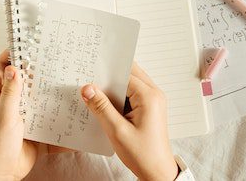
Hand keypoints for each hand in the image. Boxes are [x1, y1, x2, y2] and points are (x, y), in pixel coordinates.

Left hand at [0, 50, 66, 180]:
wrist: (1, 176)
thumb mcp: (4, 118)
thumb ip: (10, 94)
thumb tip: (12, 68)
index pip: (1, 67)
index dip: (11, 53)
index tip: (26, 41)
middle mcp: (11, 104)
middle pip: (24, 80)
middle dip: (37, 69)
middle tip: (53, 57)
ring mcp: (24, 116)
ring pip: (39, 98)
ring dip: (50, 91)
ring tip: (67, 79)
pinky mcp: (35, 130)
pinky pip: (49, 119)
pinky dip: (59, 115)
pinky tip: (72, 110)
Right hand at [81, 63, 178, 180]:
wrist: (157, 173)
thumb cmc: (143, 155)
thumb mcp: (117, 131)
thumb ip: (101, 107)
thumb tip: (88, 88)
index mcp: (149, 97)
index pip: (124, 74)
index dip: (106, 74)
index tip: (89, 75)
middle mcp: (154, 95)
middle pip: (129, 74)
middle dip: (109, 77)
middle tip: (90, 81)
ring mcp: (152, 101)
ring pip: (129, 84)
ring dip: (113, 88)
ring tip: (95, 94)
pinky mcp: (148, 108)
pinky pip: (131, 94)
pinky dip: (118, 96)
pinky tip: (105, 105)